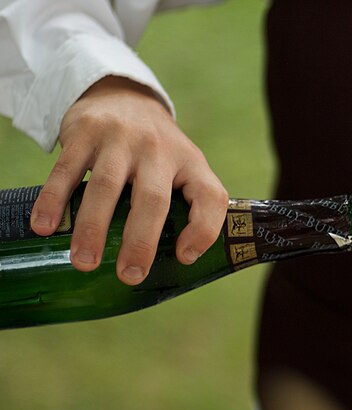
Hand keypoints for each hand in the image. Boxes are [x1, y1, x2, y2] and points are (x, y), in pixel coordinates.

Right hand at [30, 76, 228, 284]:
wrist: (124, 96)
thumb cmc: (159, 151)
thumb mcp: (185, 169)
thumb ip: (189, 206)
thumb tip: (179, 261)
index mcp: (191, 163)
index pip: (210, 197)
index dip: (203, 230)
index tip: (184, 257)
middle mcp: (159, 150)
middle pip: (152, 199)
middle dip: (140, 242)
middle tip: (129, 275)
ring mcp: (121, 138)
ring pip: (106, 187)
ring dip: (93, 228)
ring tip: (84, 262)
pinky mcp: (86, 132)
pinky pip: (67, 170)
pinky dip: (54, 200)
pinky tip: (46, 226)